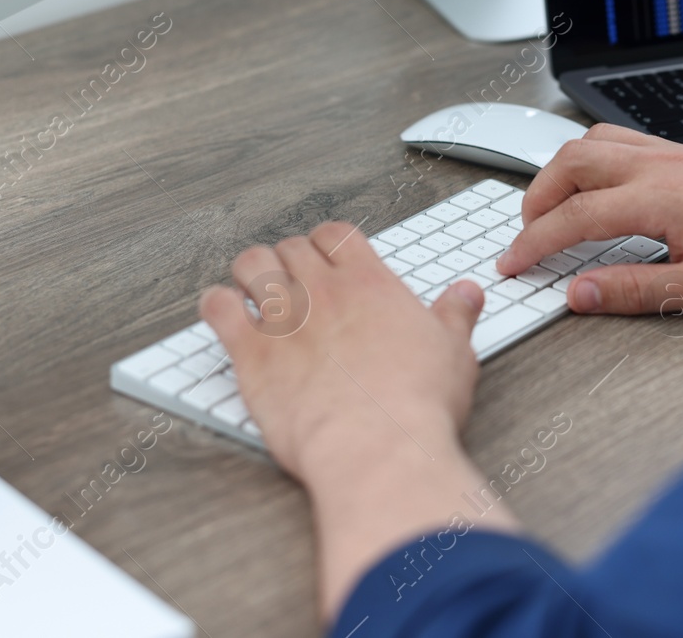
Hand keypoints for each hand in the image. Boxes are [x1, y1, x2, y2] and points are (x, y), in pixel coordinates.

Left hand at [199, 222, 484, 480]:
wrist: (378, 447)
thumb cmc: (416, 405)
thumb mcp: (454, 353)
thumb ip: (454, 316)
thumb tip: (467, 293)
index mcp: (370, 283)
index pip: (336, 235)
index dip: (325, 243)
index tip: (323, 258)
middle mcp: (323, 291)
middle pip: (290, 247)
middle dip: (287, 260)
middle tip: (288, 281)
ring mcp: (284, 319)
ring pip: (251, 265)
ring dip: (249, 273)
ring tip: (251, 290)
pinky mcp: (251, 353)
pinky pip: (218, 308)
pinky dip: (215, 305)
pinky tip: (222, 314)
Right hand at [495, 124, 682, 314]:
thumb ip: (634, 292)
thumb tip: (579, 294)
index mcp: (660, 199)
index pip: (575, 216)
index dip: (535, 241)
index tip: (514, 261)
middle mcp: (660, 165)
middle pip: (571, 163)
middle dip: (536, 198)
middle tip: (524, 234)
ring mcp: (671, 152)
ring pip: (592, 142)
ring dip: (559, 171)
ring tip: (549, 206)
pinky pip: (619, 138)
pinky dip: (590, 157)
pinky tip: (594, 183)